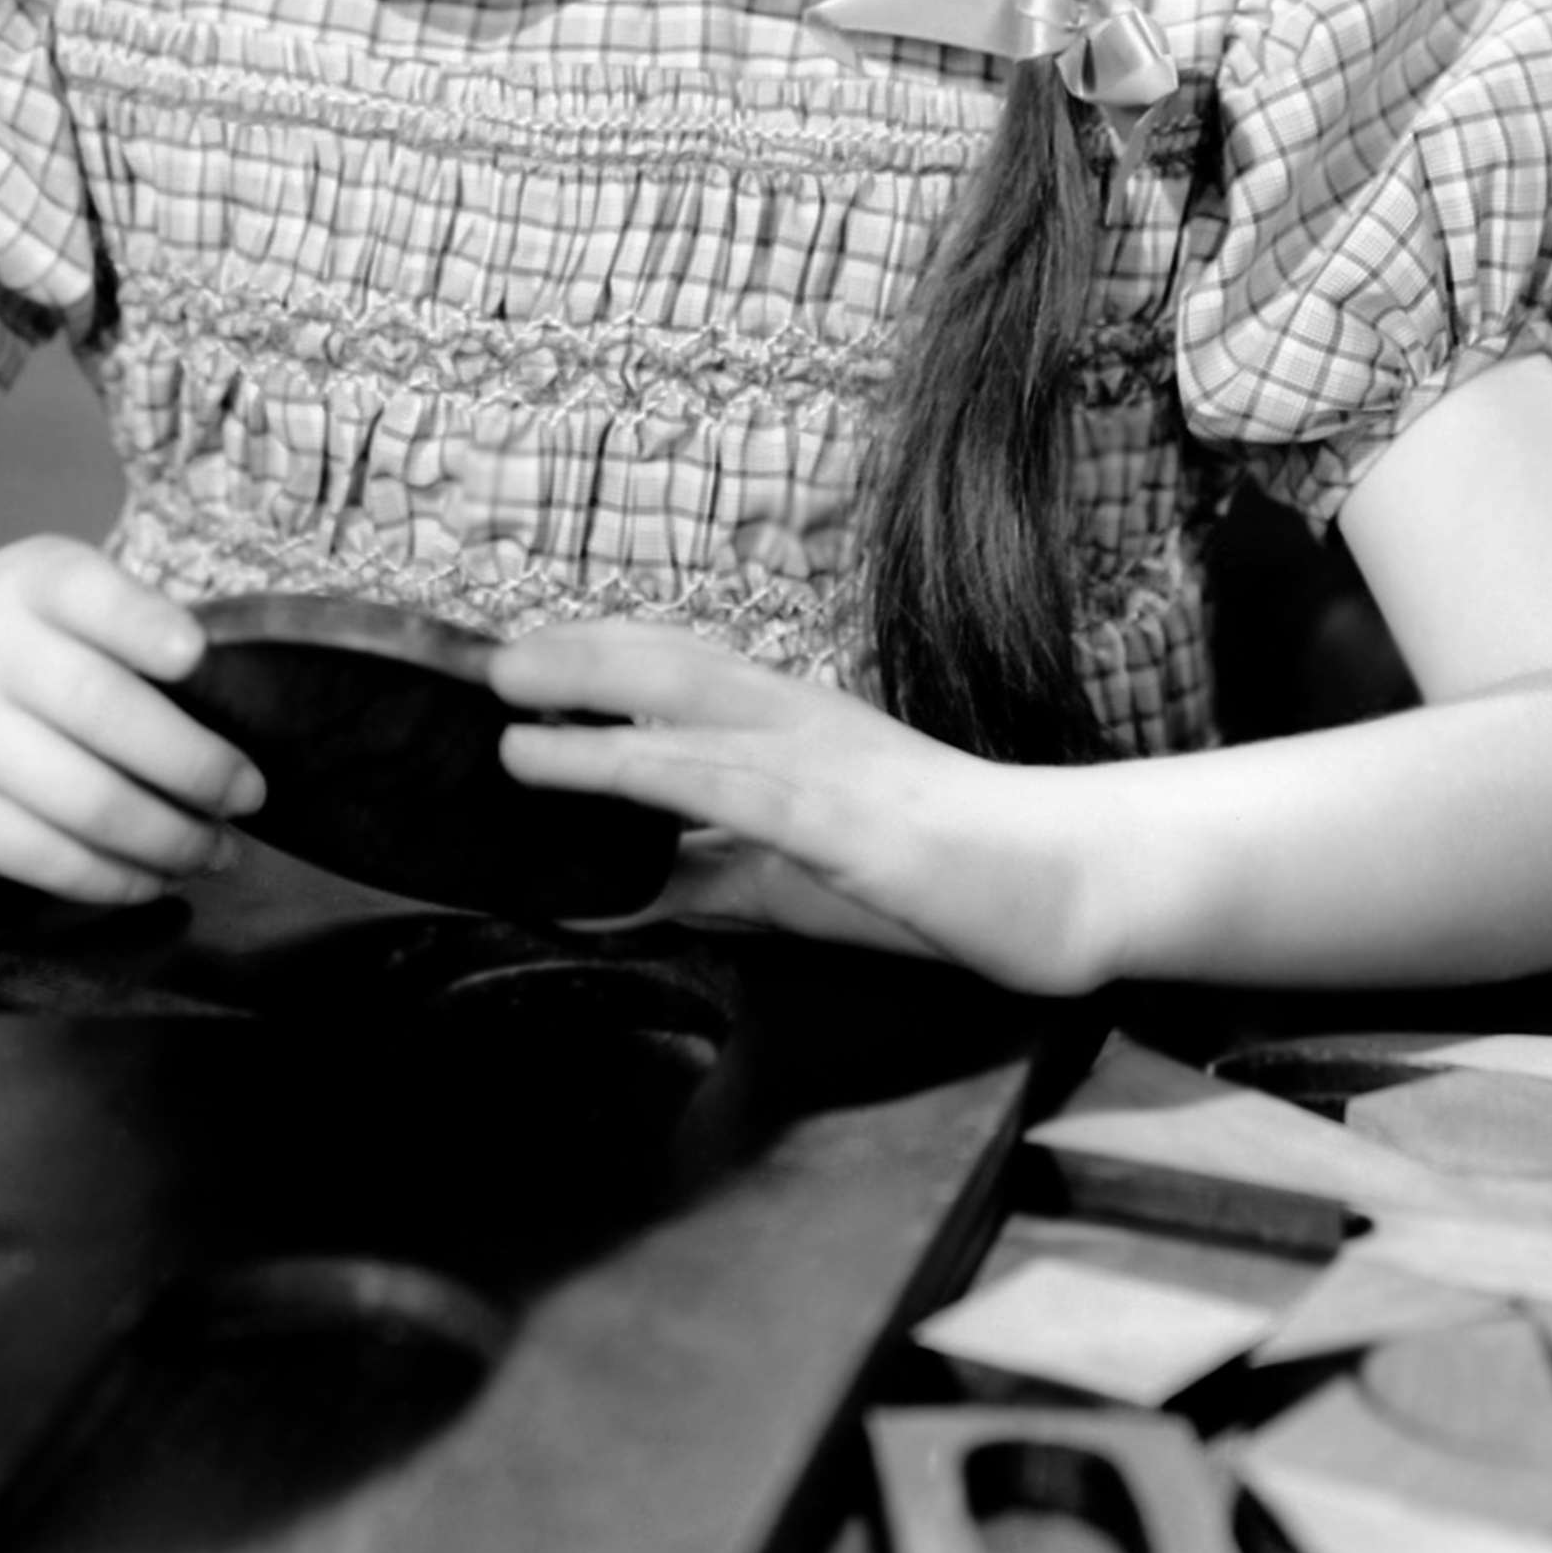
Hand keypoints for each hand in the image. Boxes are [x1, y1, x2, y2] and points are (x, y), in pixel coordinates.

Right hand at [0, 538, 263, 905]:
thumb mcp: (38, 601)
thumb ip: (118, 637)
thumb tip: (233, 720)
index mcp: (27, 582)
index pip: (90, 593)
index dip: (145, 626)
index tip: (196, 659)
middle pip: (104, 712)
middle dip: (196, 766)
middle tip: (248, 795)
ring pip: (86, 802)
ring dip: (170, 839)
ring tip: (215, 850)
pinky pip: (45, 858)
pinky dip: (115, 878)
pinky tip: (153, 876)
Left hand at [491, 624, 1102, 993]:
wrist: (1067, 883)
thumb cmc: (938, 878)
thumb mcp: (794, 883)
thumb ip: (704, 882)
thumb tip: (604, 894)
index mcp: (795, 727)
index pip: (680, 671)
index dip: (596, 657)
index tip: (513, 662)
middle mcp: (802, 724)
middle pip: (673, 666)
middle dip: (575, 658)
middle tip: (484, 666)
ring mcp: (826, 764)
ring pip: (694, 716)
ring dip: (596, 709)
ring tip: (510, 715)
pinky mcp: (847, 820)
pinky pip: (738, 789)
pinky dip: (659, 779)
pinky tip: (607, 780)